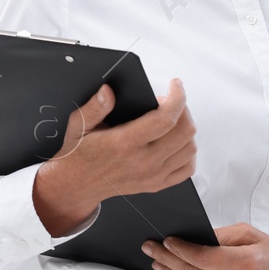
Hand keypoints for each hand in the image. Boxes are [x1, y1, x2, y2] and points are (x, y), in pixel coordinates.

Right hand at [32, 78, 196, 237]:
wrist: (78, 184)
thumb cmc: (80, 154)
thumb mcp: (78, 125)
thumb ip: (94, 107)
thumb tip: (108, 91)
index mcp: (125, 143)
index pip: (166, 118)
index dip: (177, 97)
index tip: (175, 85)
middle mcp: (143, 161)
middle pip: (185, 131)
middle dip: (183, 109)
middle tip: (167, 102)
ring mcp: (153, 175)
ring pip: (190, 148)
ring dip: (186, 129)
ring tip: (170, 120)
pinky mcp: (157, 184)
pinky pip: (188, 168)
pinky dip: (188, 152)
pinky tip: (176, 142)